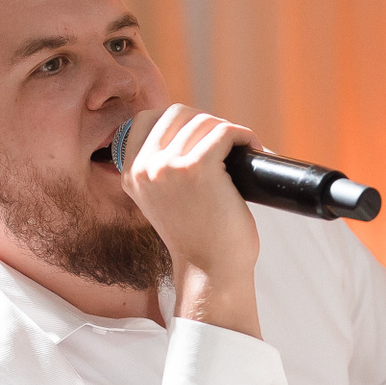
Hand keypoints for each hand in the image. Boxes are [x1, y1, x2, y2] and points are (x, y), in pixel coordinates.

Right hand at [121, 105, 260, 334]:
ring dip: (229, 131)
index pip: (147, 118)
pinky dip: (245, 136)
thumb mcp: (164, 199)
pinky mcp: (197, 168)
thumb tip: (195, 128)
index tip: (201, 137)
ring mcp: (168, 167)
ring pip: (204, 121)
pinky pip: (225, 131)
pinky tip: (254, 149)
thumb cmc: (199, 238)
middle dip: (207, 122)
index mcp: (131, 173)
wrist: (212, 272)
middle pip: (178, 113)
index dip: (179, 121)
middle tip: (227, 145)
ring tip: (244, 150)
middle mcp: (144, 167)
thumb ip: (164, 168)